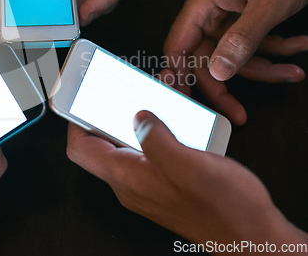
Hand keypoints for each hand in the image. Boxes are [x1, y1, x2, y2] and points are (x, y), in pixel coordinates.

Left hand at [67, 111, 307, 248]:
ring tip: (155, 100)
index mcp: (127, 178)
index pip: (81, 149)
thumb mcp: (188, 164)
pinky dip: (157, 133)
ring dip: (139, 120)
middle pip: (104, 143)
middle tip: (123, 92)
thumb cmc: (224, 208)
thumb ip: (156, 137)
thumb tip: (138, 116)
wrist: (253, 237)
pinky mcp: (165, 183)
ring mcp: (148, 185)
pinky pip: (150, 153)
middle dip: (113, 113)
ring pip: (130, 146)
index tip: (80, 100)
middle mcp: (132, 184)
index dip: (75, 122)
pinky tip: (175, 121)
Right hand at [164, 0, 307, 123]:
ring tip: (293, 70)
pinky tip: (297, 46)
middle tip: (240, 111)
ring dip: (263, 66)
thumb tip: (218, 72)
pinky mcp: (244, 12)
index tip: (186, 104)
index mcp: (203, 0)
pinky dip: (274, 49)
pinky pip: (250, 41)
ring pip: (232, 53)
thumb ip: (242, 40)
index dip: (177, 76)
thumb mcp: (268, 4)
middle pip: (205, 56)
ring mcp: (227, 10)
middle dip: (228, 81)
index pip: (178, 45)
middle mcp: (209, 6)